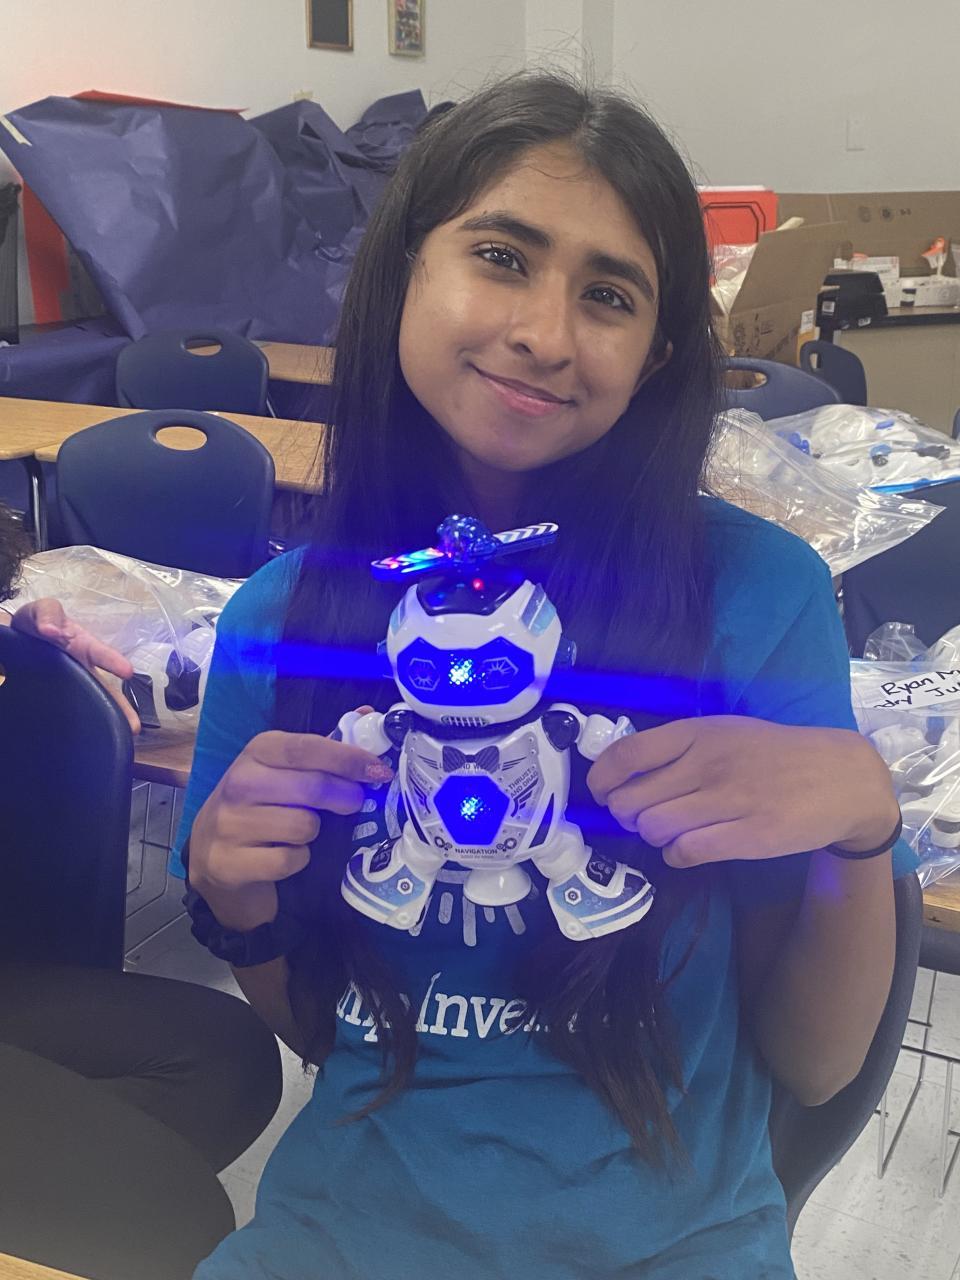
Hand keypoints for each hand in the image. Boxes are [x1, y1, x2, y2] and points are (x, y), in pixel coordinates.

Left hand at [11, 597, 140, 732]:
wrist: (15, 643)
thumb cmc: (37, 623)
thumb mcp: (42, 610)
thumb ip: (48, 613)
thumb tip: (51, 630)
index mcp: (82, 646)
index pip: (100, 653)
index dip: (112, 661)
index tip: (127, 671)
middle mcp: (82, 670)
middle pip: (105, 690)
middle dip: (120, 707)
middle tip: (135, 726)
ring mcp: (71, 687)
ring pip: (92, 704)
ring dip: (105, 719)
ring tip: (120, 737)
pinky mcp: (58, 699)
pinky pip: (71, 712)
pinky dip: (80, 726)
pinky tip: (84, 741)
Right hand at [188, 723, 391, 927]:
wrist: (214, 854)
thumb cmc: (262, 804)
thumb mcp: (284, 770)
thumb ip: (325, 747)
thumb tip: (368, 714)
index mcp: (258, 751)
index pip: (307, 748)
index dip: (347, 758)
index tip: (378, 770)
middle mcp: (239, 782)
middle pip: (312, 788)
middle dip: (344, 797)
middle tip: (353, 802)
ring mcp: (230, 823)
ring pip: (303, 827)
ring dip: (314, 833)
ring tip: (302, 830)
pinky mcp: (230, 862)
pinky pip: (288, 860)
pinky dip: (297, 860)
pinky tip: (284, 854)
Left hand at [586, 715, 899, 868]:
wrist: (842, 777)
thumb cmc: (776, 753)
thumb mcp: (725, 732)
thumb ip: (679, 747)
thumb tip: (627, 772)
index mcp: (698, 733)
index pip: (626, 755)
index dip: (601, 779)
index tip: (601, 791)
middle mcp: (707, 764)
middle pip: (631, 800)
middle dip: (626, 814)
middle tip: (640, 816)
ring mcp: (728, 801)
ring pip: (653, 828)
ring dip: (651, 835)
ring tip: (668, 830)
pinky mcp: (747, 836)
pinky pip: (685, 852)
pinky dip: (675, 856)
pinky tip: (687, 849)